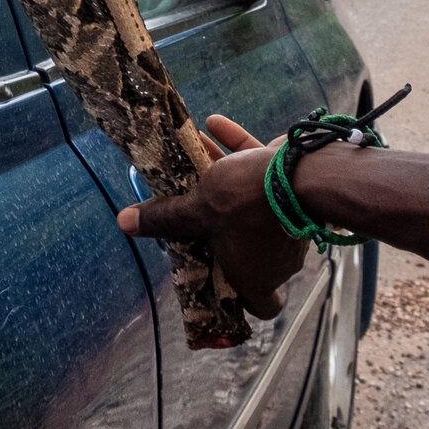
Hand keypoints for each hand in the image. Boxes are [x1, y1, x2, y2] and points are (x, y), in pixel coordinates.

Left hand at [116, 114, 313, 317]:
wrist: (304, 170)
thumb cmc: (248, 205)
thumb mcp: (197, 211)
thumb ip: (165, 219)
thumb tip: (123, 224)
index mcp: (256, 277)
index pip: (262, 306)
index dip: (245, 300)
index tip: (220, 281)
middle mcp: (277, 257)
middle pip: (245, 249)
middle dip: (218, 224)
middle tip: (193, 205)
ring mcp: (288, 224)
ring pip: (251, 206)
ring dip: (223, 180)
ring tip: (194, 152)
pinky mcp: (296, 188)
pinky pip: (264, 174)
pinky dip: (240, 151)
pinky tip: (214, 122)